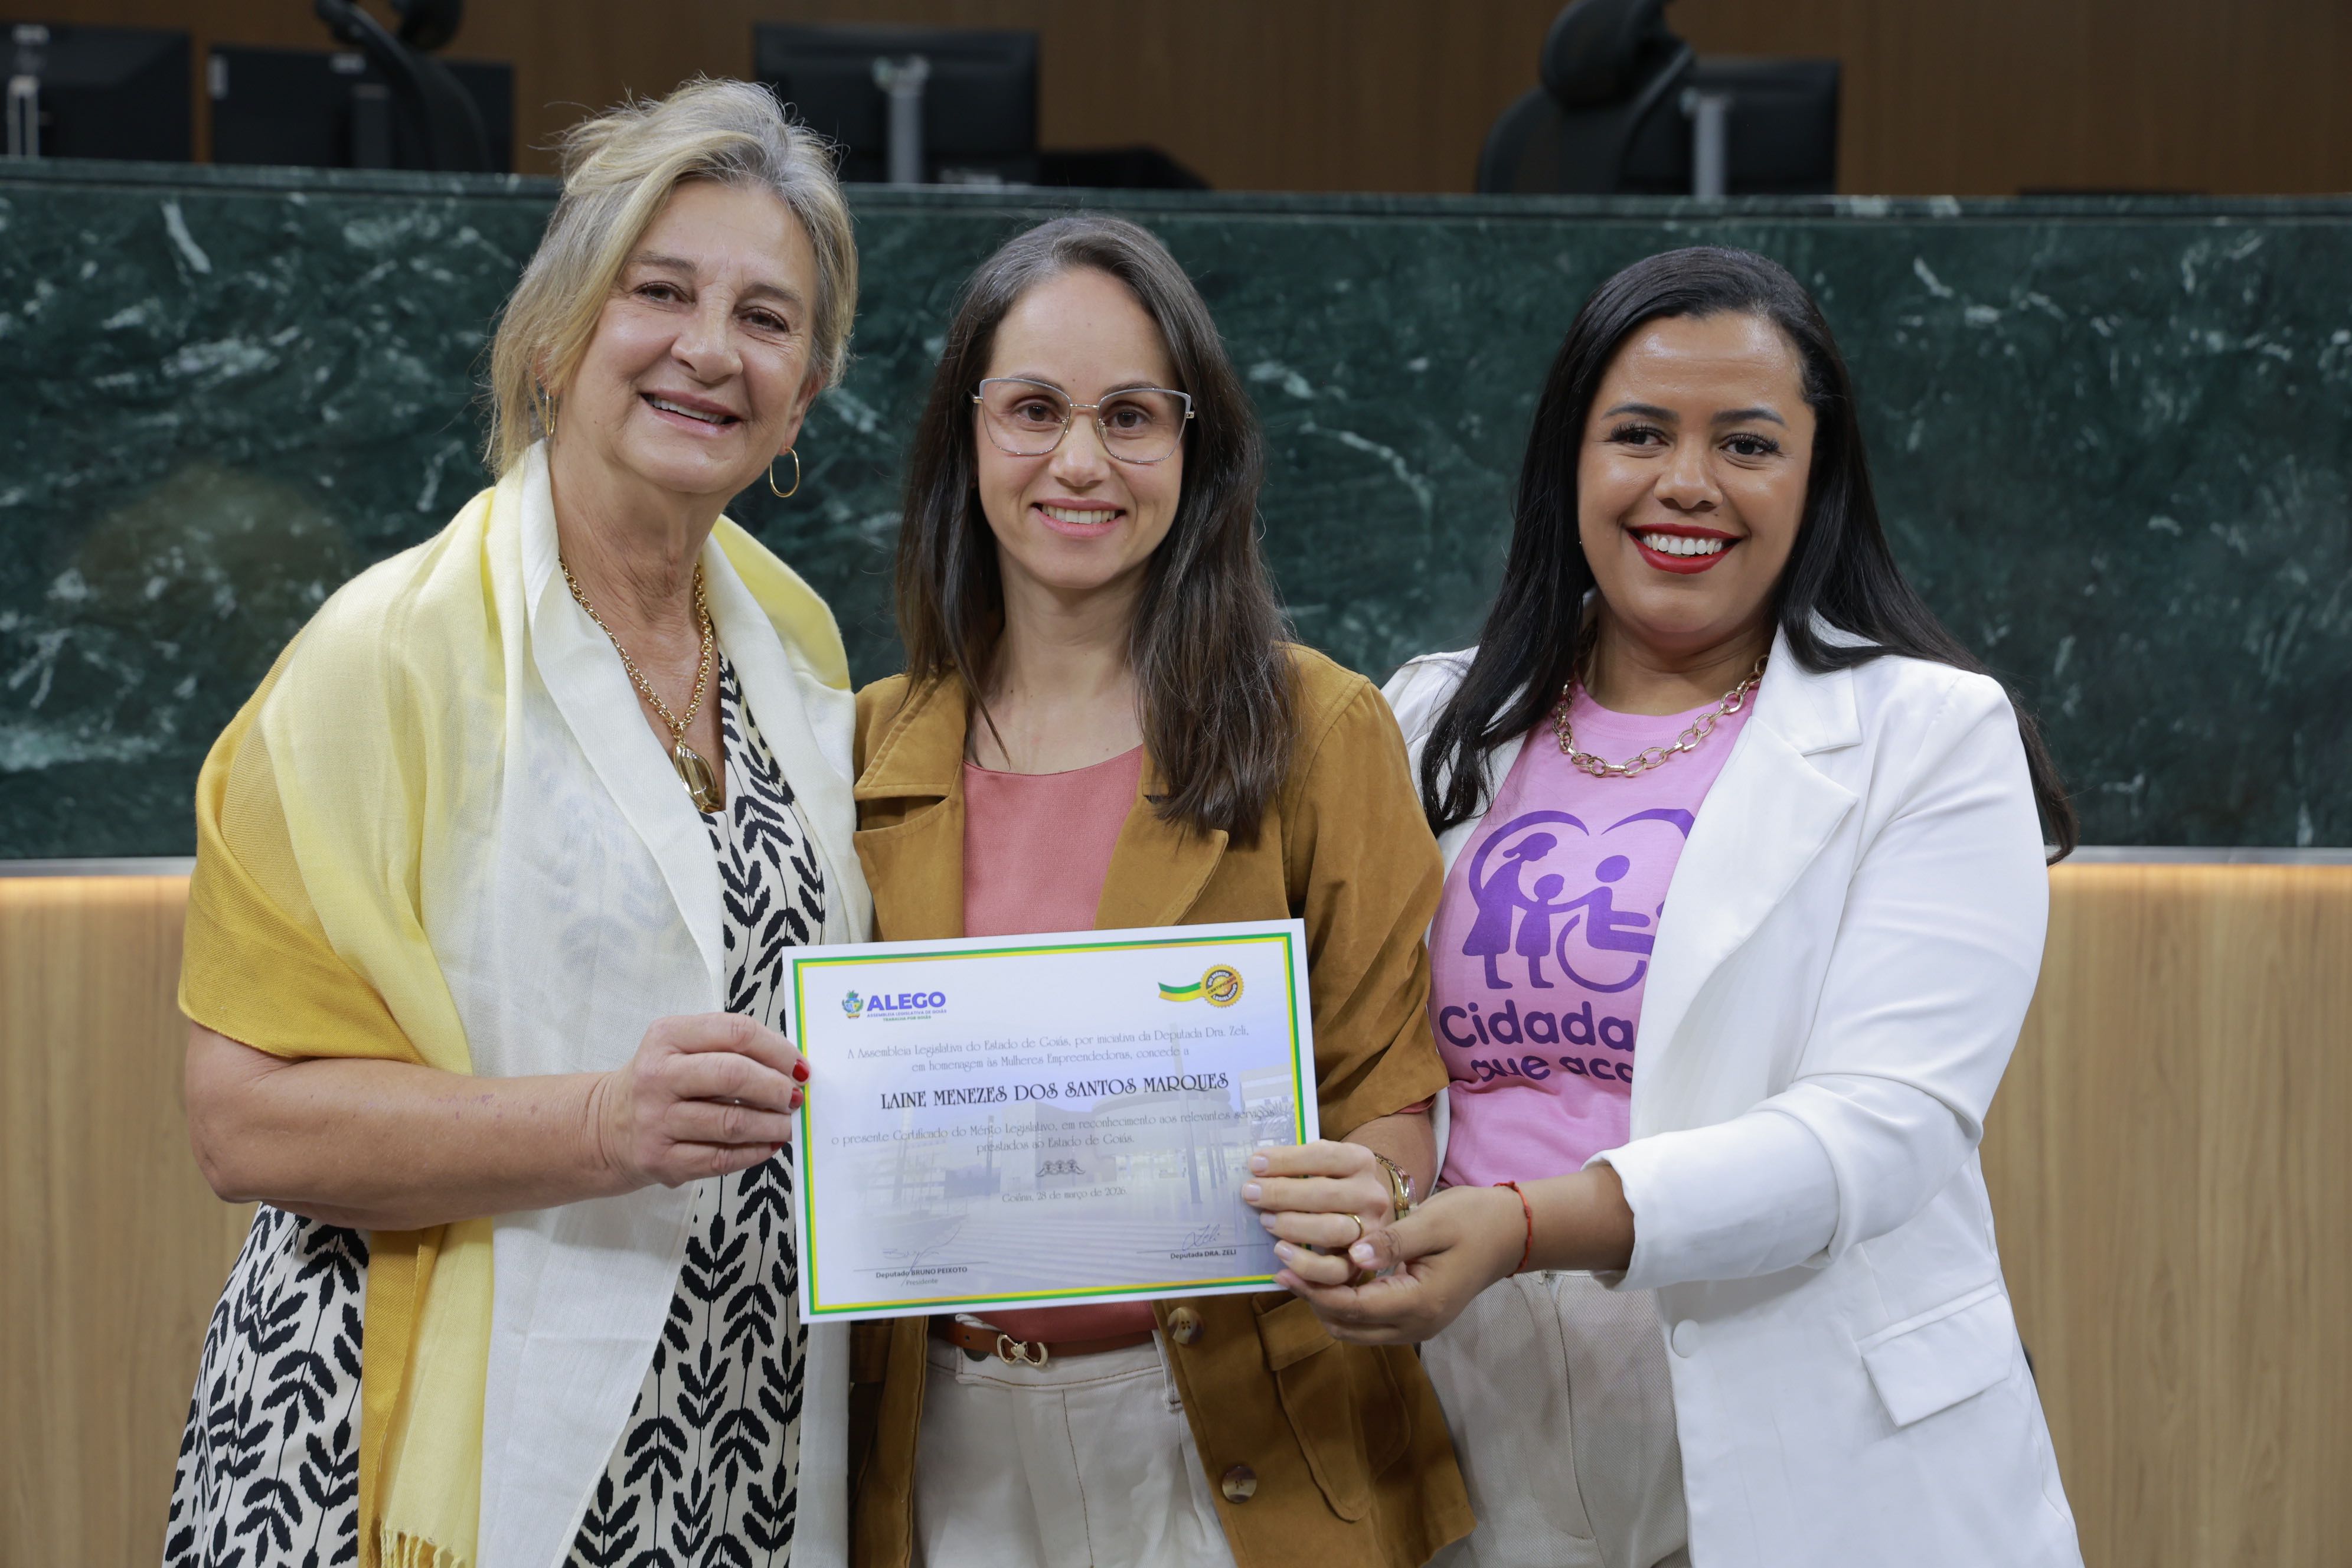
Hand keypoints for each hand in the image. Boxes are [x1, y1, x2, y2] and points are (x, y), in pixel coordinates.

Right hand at [590, 1013, 806, 1189]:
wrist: (605, 1126)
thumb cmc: (660, 1082)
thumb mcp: (681, 1047)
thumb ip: (729, 1047)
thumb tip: (790, 1067)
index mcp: (667, 1037)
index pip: (736, 1032)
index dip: (778, 1049)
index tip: (798, 1066)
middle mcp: (657, 1076)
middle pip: (734, 1075)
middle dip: (776, 1088)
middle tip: (794, 1097)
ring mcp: (656, 1120)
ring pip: (731, 1122)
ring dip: (772, 1125)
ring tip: (785, 1124)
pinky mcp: (660, 1159)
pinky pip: (720, 1159)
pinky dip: (754, 1153)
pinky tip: (767, 1146)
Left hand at [1241, 1140, 1396, 1264]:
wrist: (1366, 1212)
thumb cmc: (1332, 1183)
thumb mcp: (1323, 1164)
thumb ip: (1298, 1164)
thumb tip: (1256, 1167)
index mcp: (1360, 1161)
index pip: (1324, 1156)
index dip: (1288, 1160)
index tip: (1255, 1165)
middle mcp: (1370, 1195)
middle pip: (1326, 1194)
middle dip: (1282, 1194)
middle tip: (1251, 1193)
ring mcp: (1369, 1231)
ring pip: (1333, 1231)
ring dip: (1294, 1227)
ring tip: (1266, 1221)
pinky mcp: (1360, 1264)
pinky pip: (1334, 1271)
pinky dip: (1304, 1266)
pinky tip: (1280, 1256)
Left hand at [1272, 1184, 1524, 1343]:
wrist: (1512, 1233)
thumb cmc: (1475, 1220)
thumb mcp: (1434, 1222)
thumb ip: (1393, 1241)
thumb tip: (1354, 1252)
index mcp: (1420, 1303)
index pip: (1352, 1307)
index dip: (1314, 1288)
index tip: (1283, 1264)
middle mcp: (1417, 1325)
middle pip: (1347, 1326)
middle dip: (1313, 1299)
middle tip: (1283, 1265)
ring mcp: (1418, 1326)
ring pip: (1356, 1329)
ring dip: (1326, 1303)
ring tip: (1298, 1270)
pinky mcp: (1417, 1318)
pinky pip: (1369, 1321)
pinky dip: (1345, 1304)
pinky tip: (1331, 1274)